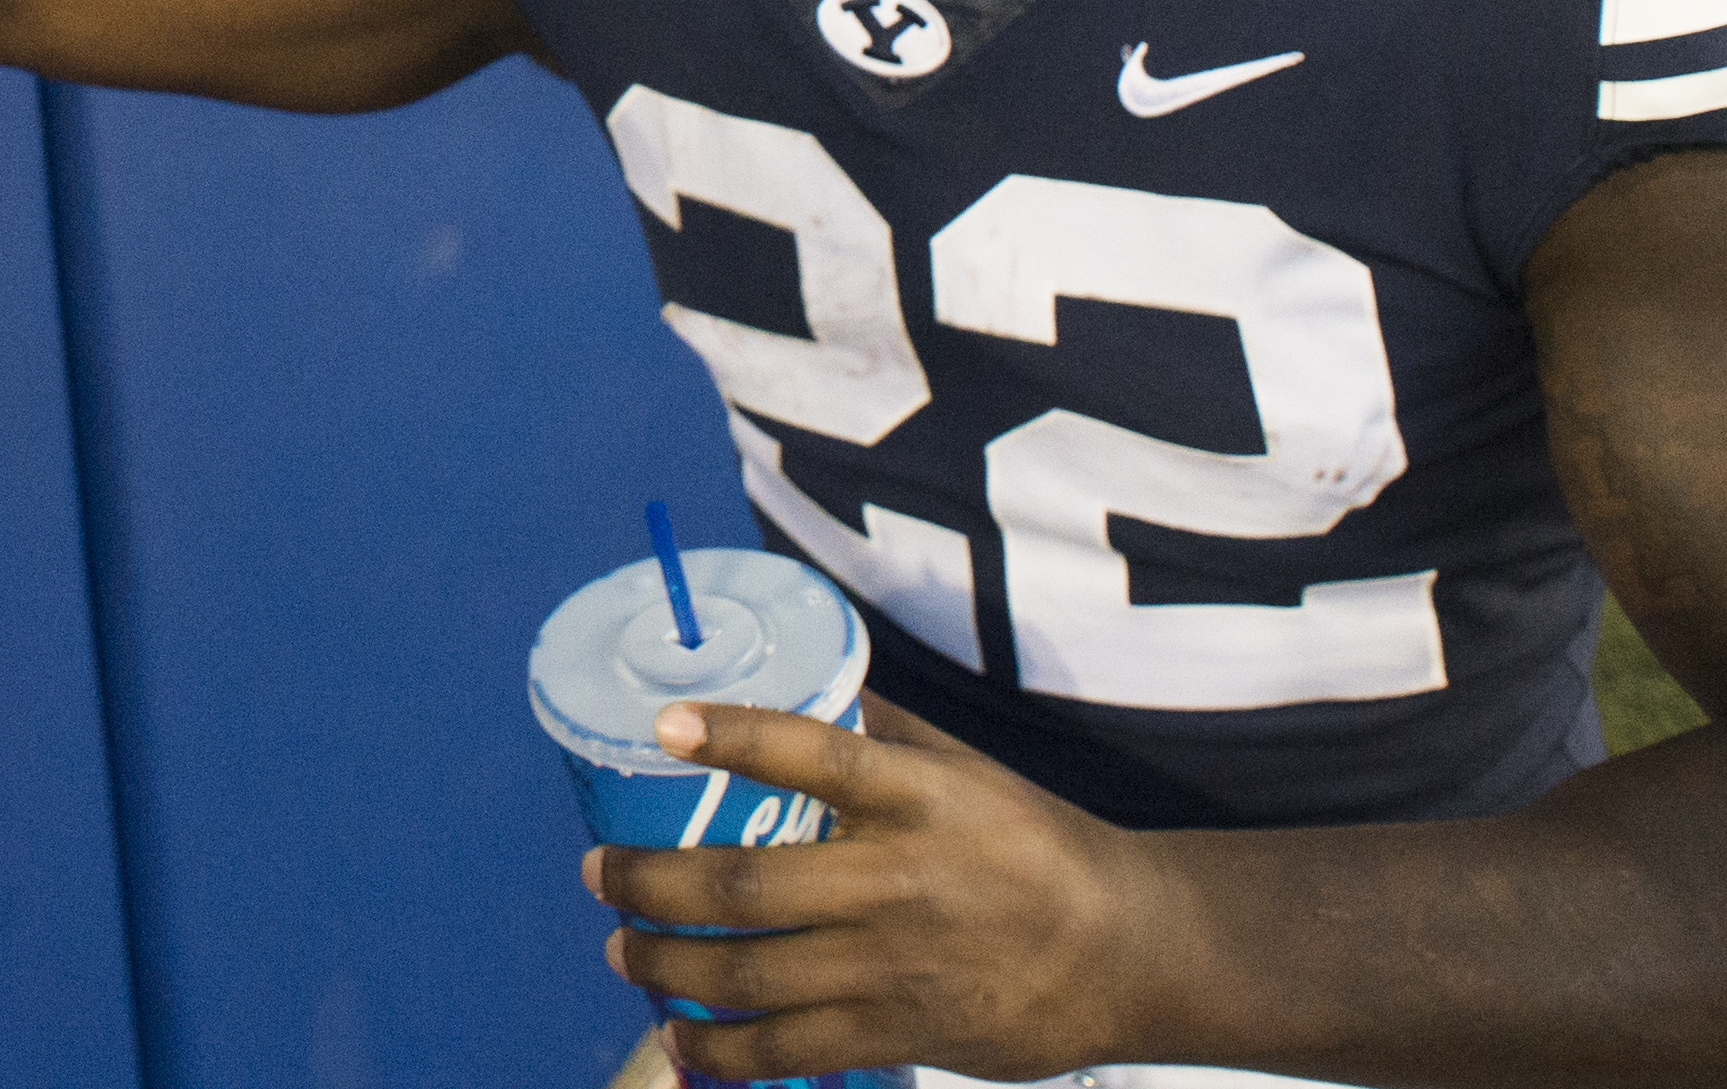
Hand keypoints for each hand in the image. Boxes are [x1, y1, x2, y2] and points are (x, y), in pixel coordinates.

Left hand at [586, 695, 1132, 1083]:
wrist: (1127, 950)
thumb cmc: (1034, 844)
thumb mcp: (965, 768)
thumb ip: (879, 733)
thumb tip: (799, 677)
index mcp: (917, 796)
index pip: (813, 753)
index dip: (733, 737)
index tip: (663, 725)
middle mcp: (899, 878)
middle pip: (748, 884)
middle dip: (651, 882)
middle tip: (599, 873)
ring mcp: (897, 964)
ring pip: (752, 973)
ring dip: (667, 965)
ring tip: (624, 950)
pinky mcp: (905, 1033)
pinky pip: (791, 1049)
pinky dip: (722, 1049)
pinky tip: (680, 1035)